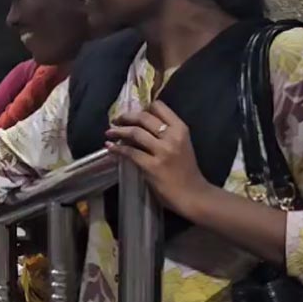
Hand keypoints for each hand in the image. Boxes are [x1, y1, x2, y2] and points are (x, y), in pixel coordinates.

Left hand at [105, 101, 213, 217]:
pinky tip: (110, 149)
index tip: (132, 112)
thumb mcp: (182, 144)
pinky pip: (130, 152)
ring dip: (118, 131)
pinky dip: (117, 149)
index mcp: (181, 129)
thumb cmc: (186, 170)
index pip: (159, 107)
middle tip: (116, 120)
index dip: (142, 107)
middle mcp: (172, 137)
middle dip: (126, 117)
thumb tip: (141, 124)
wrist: (193, 194)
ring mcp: (162, 151)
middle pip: (143, 117)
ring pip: (135, 133)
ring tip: (109, 132)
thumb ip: (166, 133)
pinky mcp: (151, 166)